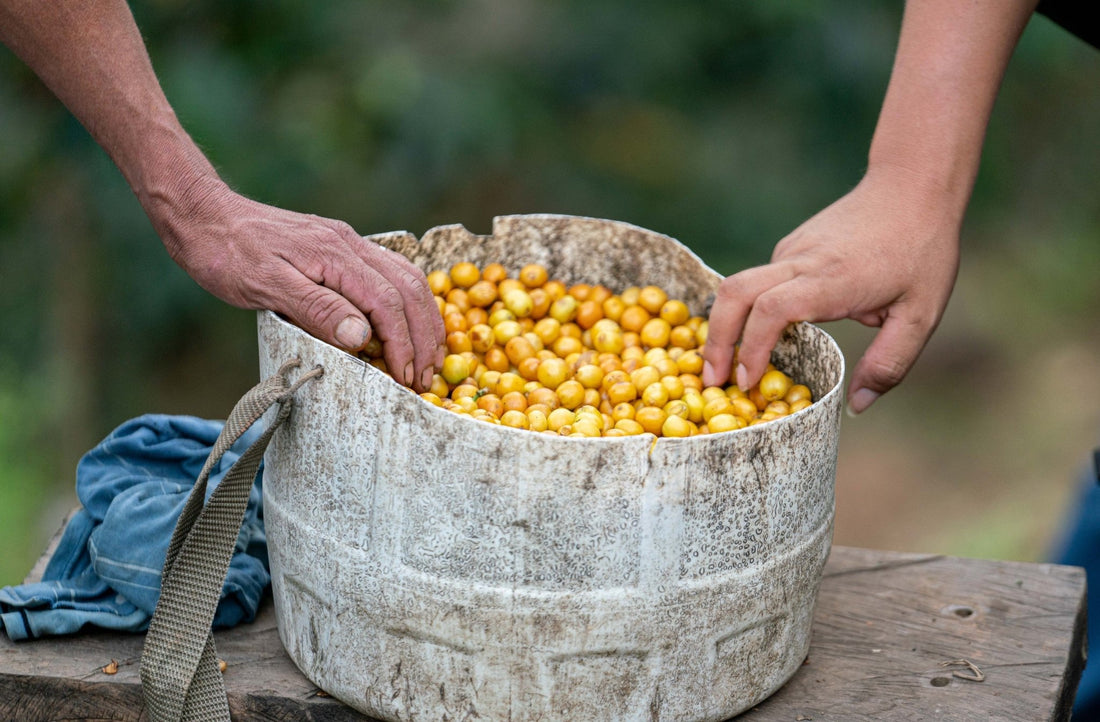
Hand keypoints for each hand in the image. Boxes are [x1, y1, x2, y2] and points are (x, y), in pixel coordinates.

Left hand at [151, 175, 444, 391]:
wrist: (203, 214)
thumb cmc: (226, 255)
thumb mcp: (266, 287)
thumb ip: (318, 309)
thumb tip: (364, 337)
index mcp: (336, 256)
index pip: (387, 303)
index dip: (403, 344)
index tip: (407, 378)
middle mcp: (350, 245)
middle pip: (409, 288)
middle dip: (425, 334)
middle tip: (427, 374)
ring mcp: (347, 243)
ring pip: (406, 277)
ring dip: (423, 317)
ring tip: (427, 353)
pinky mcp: (339, 247)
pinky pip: (390, 272)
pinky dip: (407, 300)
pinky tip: (405, 320)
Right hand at [701, 165, 961, 413]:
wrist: (911, 185)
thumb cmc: (922, 250)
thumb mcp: (920, 315)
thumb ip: (889, 363)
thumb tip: (857, 406)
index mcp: (831, 280)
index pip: (770, 311)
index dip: (751, 349)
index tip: (746, 383)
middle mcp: (801, 261)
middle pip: (734, 294)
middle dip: (716, 339)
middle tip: (712, 379)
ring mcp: (791, 250)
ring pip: (740, 286)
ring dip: (727, 326)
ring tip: (727, 364)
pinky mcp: (791, 246)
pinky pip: (761, 281)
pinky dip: (751, 310)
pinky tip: (765, 333)